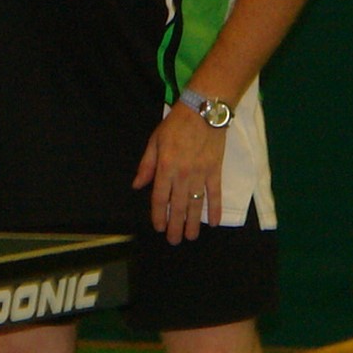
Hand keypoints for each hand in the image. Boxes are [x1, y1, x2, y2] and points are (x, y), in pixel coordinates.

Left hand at [132, 105, 226, 244]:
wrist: (204, 111)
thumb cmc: (176, 124)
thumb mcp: (154, 141)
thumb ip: (146, 165)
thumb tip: (138, 186)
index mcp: (165, 167)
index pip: (160, 198)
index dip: (158, 215)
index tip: (158, 227)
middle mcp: (182, 175)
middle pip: (178, 206)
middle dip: (175, 226)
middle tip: (174, 241)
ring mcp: (200, 174)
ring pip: (195, 204)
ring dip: (193, 223)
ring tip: (191, 237)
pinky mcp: (215, 171)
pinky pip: (215, 194)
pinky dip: (215, 210)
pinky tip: (214, 223)